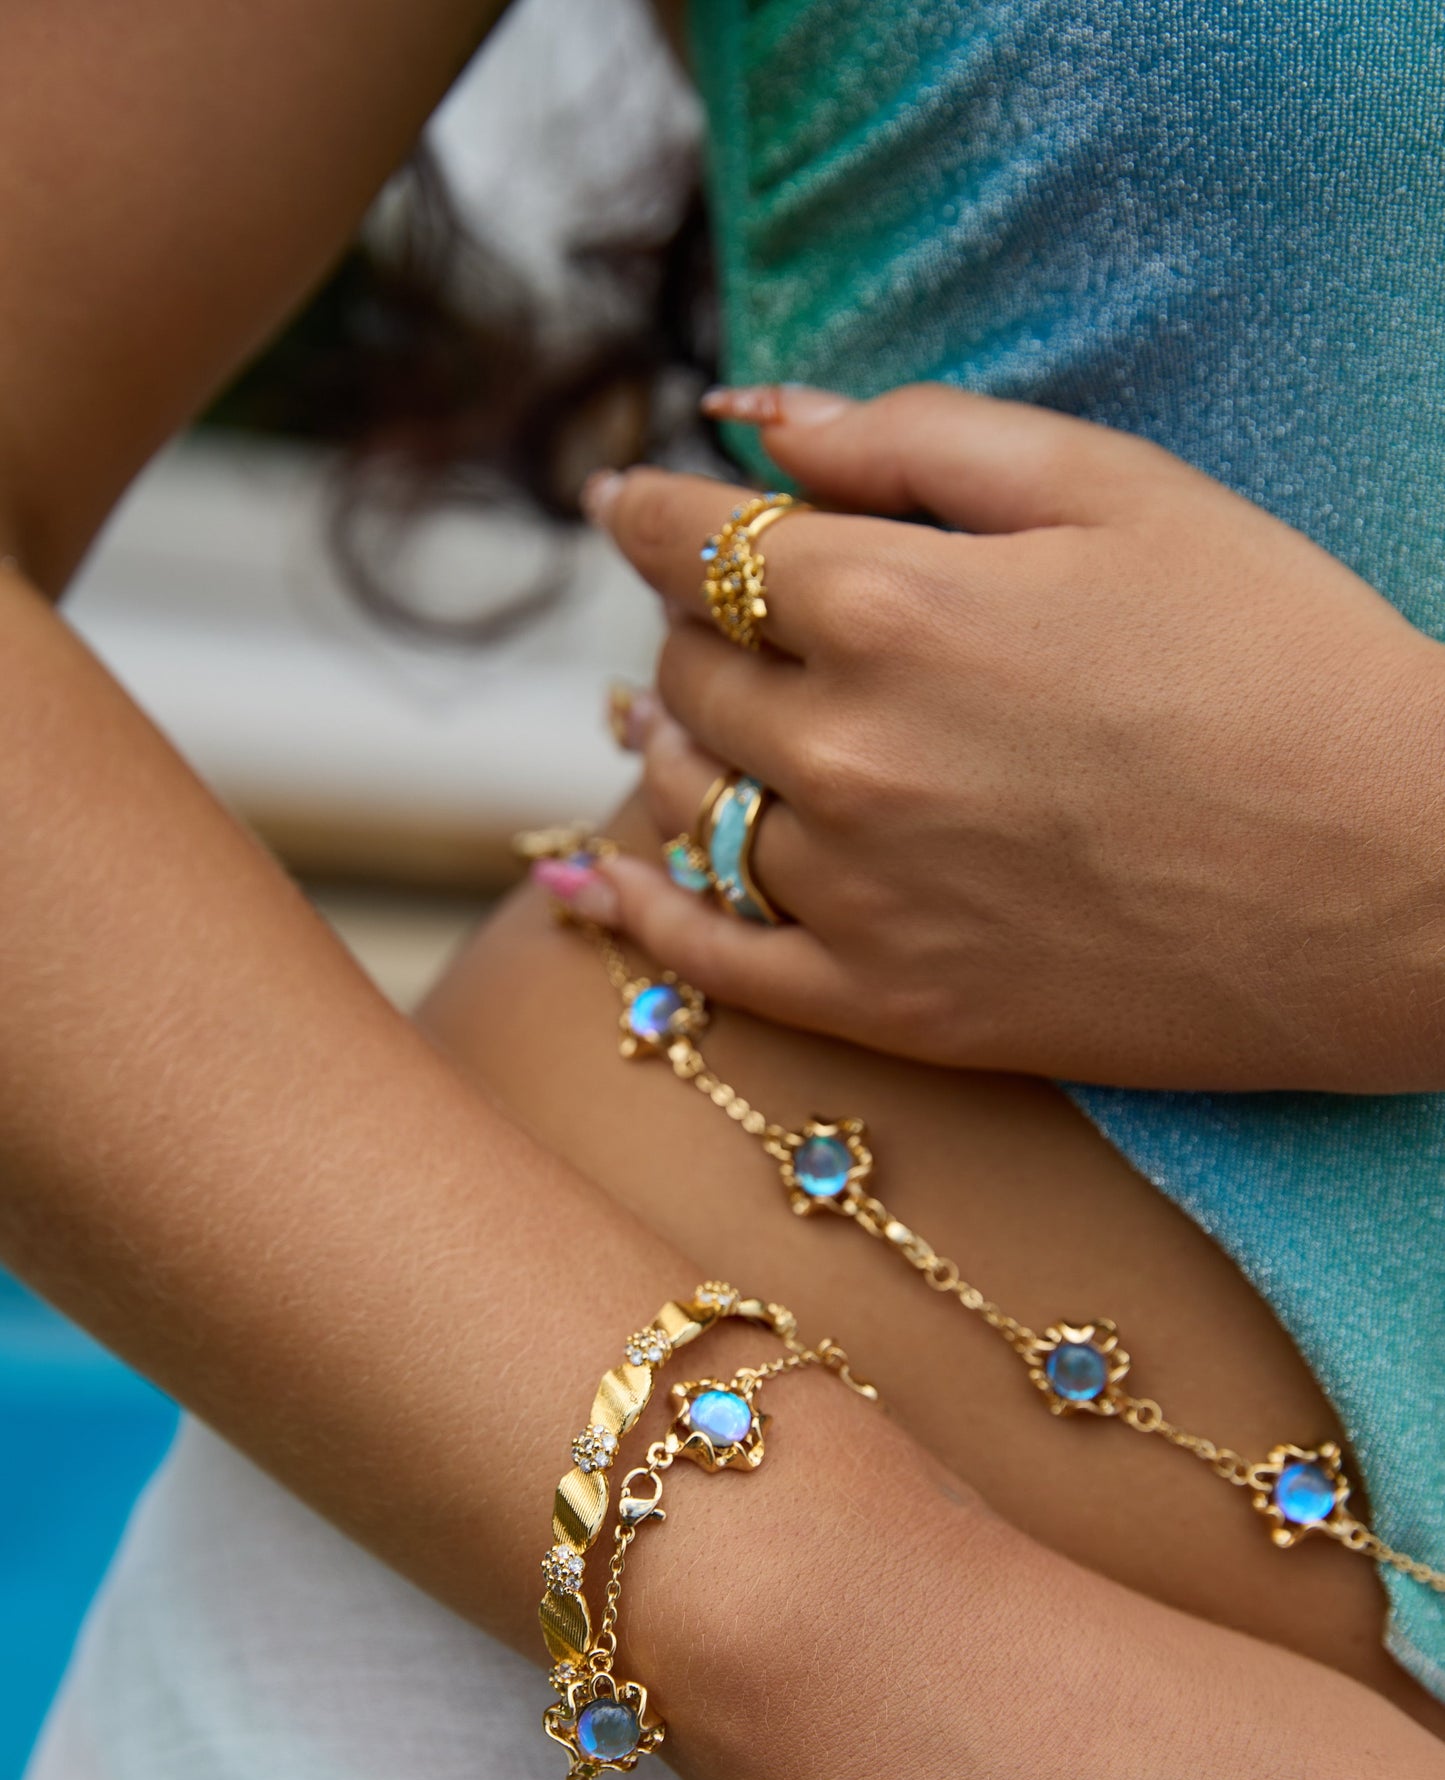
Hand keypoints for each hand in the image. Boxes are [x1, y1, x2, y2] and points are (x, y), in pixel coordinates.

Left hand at [571, 383, 1444, 1090]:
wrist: (1404, 882)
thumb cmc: (1281, 658)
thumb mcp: (1117, 491)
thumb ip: (912, 441)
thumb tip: (751, 415)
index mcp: (892, 610)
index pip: (694, 545)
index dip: (646, 512)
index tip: (627, 499)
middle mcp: (846, 758)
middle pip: (687, 672)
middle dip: (685, 624)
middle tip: (709, 609)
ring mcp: (862, 896)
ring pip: (685, 805)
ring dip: (662, 748)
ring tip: (656, 722)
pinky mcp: (896, 1009)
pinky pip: (713, 961)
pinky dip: (635, 914)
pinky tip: (584, 884)